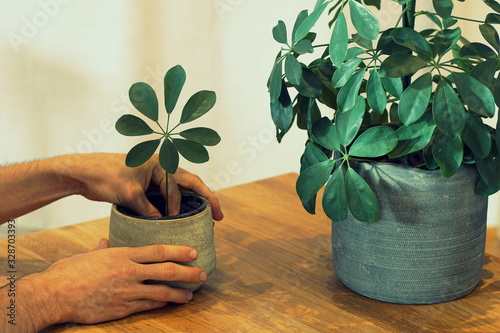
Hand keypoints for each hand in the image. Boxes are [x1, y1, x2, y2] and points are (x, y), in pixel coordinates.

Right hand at [9, 240, 206, 330]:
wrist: (55, 294)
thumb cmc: (69, 272)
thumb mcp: (88, 255)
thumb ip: (102, 249)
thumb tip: (105, 243)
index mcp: (123, 255)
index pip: (159, 251)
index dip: (179, 251)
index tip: (194, 252)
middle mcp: (129, 272)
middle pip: (166, 271)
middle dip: (188, 272)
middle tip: (202, 273)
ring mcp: (127, 292)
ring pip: (161, 292)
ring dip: (179, 293)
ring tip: (191, 294)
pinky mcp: (122, 309)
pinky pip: (148, 306)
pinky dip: (161, 304)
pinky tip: (170, 303)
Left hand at [68, 153, 223, 219]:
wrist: (83, 172)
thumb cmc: (105, 176)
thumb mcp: (129, 194)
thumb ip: (148, 209)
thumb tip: (163, 224)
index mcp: (160, 163)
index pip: (180, 187)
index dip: (185, 206)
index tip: (187, 222)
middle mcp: (161, 167)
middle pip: (190, 184)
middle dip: (206, 199)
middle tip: (219, 216)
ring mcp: (154, 176)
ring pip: (180, 190)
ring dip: (192, 203)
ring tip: (205, 219)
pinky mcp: (146, 184)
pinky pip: (166, 196)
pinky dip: (175, 206)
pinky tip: (180, 218)